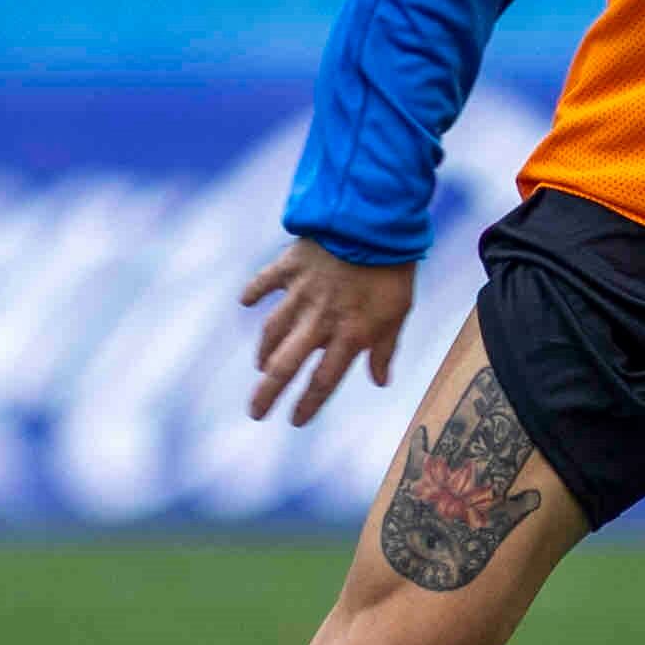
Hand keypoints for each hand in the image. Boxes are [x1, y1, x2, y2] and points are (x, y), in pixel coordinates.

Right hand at [239, 238, 413, 426]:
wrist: (376, 223)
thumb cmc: (393, 270)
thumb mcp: (399, 312)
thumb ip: (385, 349)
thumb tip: (380, 381)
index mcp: (349, 334)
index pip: (323, 381)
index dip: (308, 404)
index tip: (295, 421)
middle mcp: (319, 320)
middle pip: (285, 365)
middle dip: (267, 393)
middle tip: (255, 412)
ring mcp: (301, 293)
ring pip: (273, 330)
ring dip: (265, 351)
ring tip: (262, 364)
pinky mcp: (290, 266)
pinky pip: (265, 282)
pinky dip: (253, 291)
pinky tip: (246, 301)